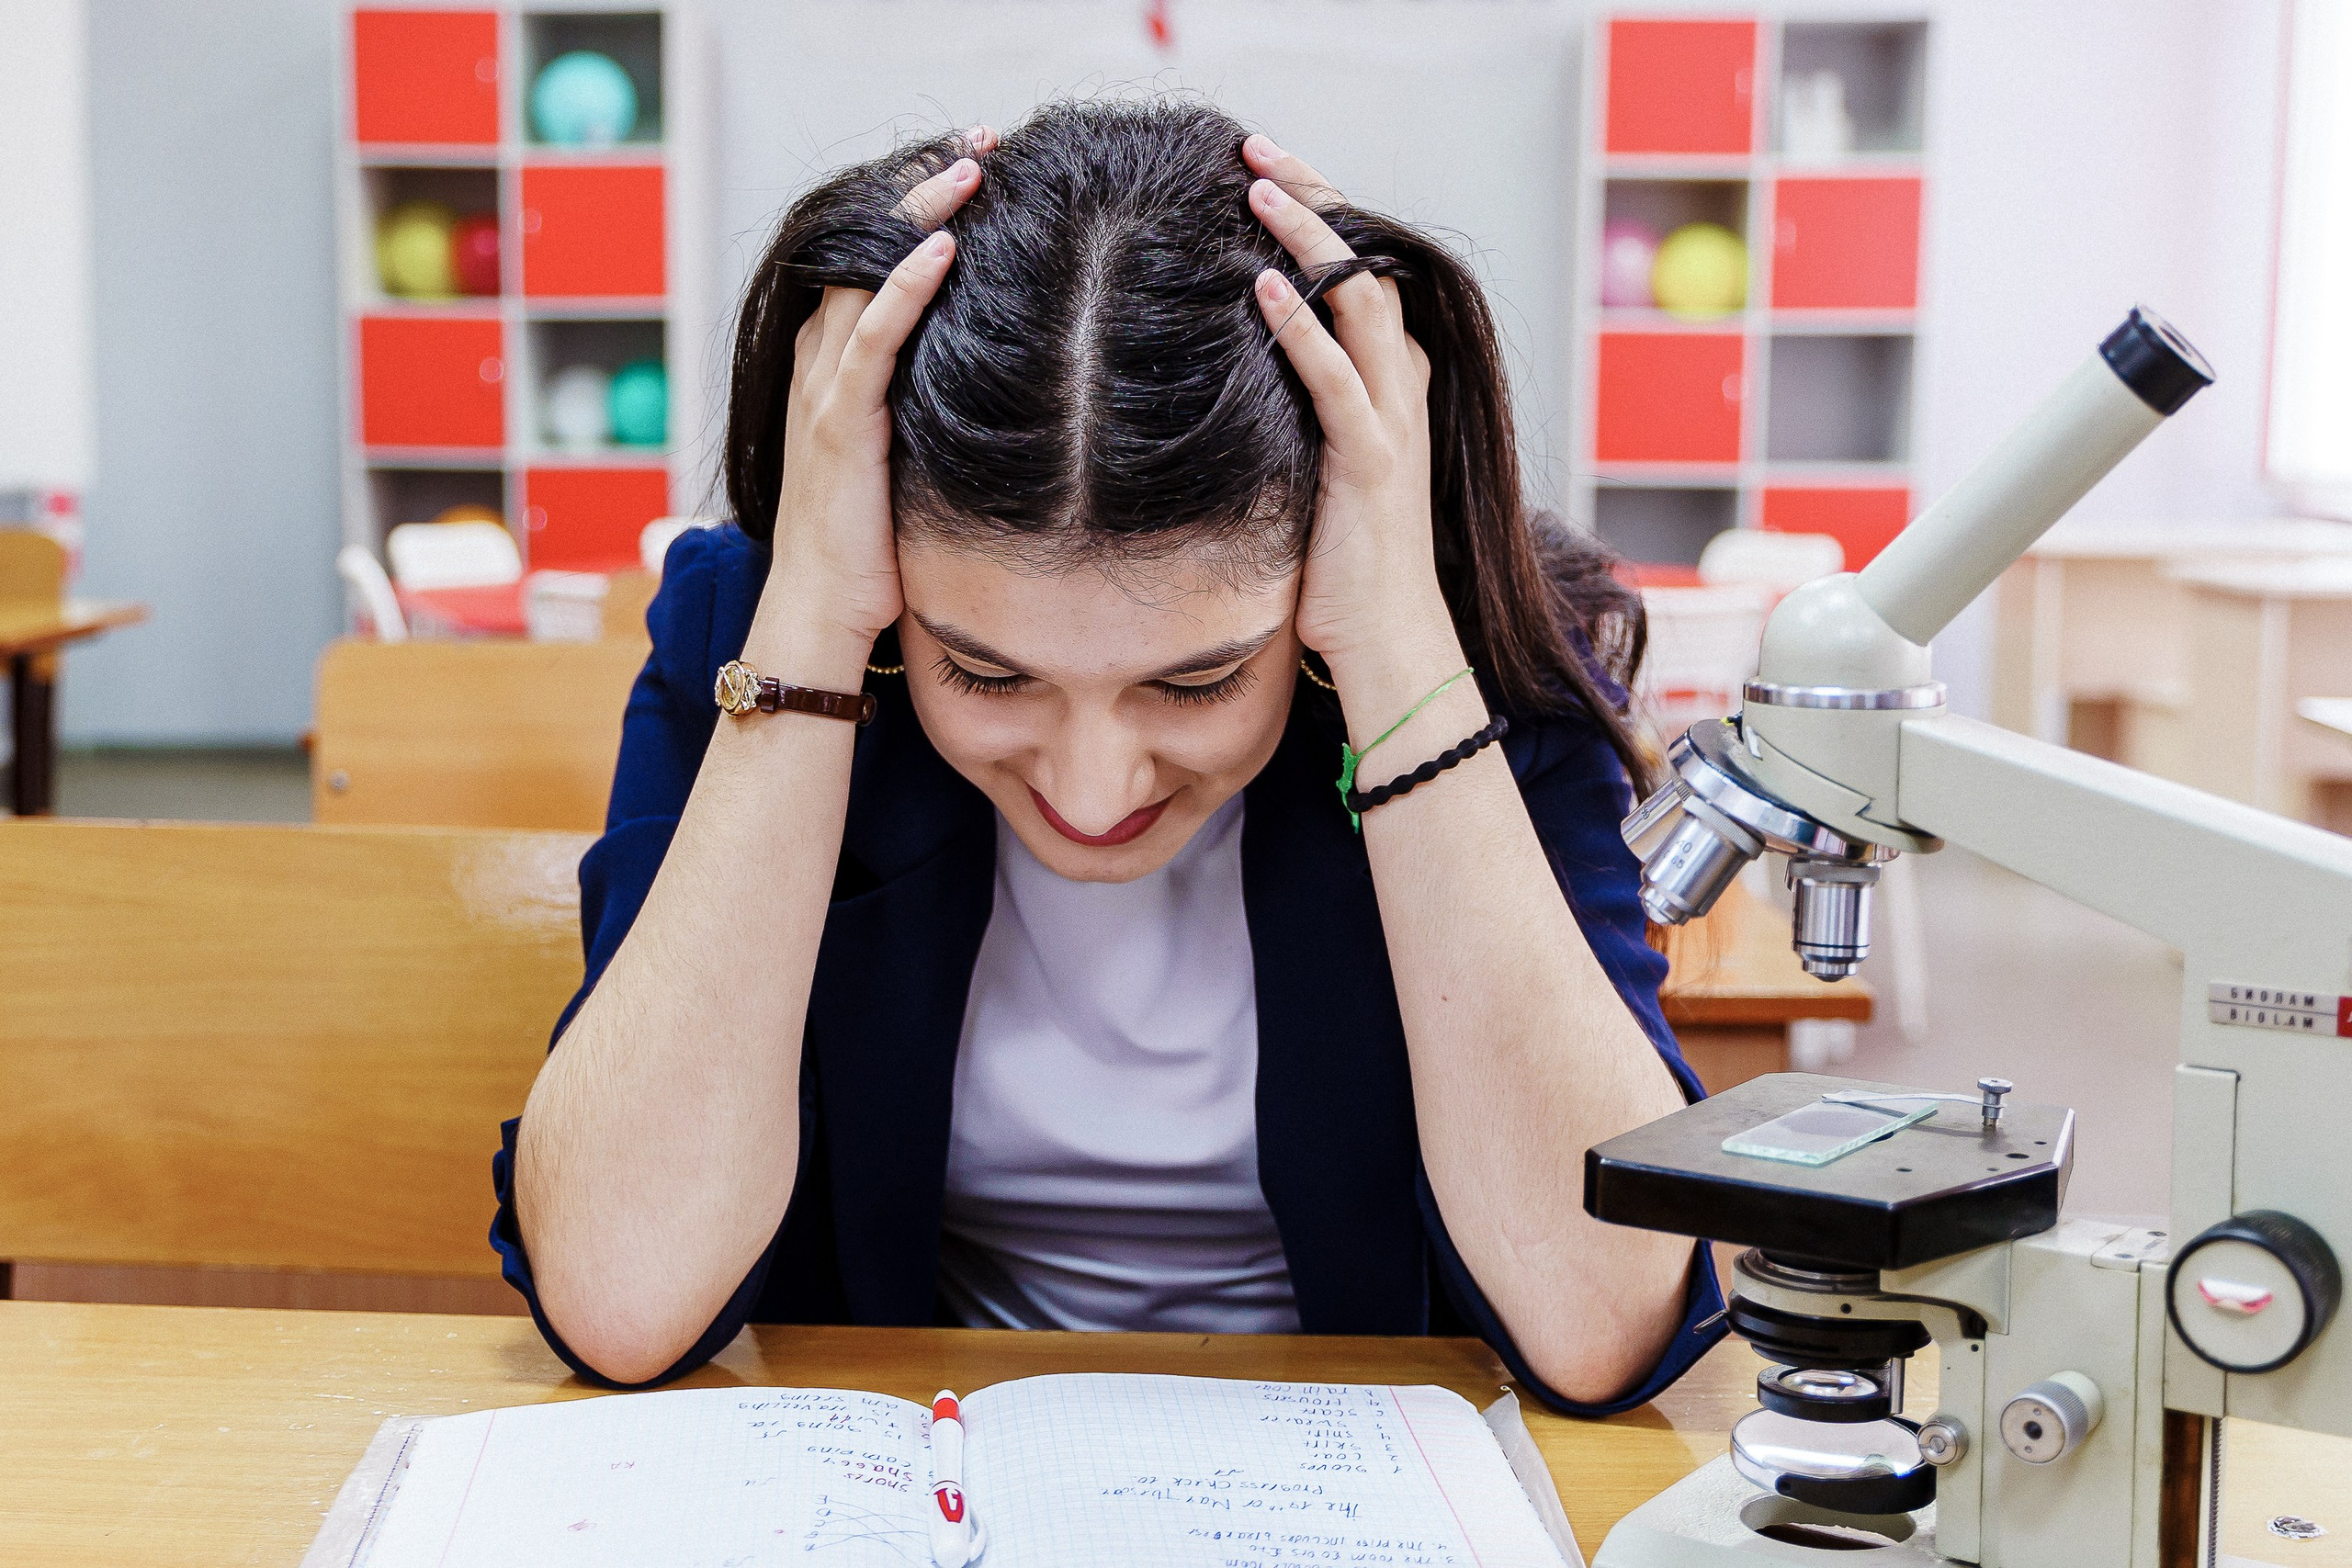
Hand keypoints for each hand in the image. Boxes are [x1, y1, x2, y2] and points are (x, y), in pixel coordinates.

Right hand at [751, 130, 996, 663]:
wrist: (820, 616)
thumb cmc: (868, 552)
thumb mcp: (904, 463)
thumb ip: (931, 413)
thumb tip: (1002, 386)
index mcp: (831, 369)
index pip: (867, 260)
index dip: (914, 208)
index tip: (973, 167)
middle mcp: (819, 366)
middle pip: (863, 245)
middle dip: (920, 187)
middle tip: (982, 142)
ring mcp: (825, 392)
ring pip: (864, 272)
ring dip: (918, 213)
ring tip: (973, 165)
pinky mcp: (841, 425)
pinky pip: (873, 337)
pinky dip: (904, 285)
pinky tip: (944, 246)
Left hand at [1242, 136, 1452, 673]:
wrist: (1388, 643)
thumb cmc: (1343, 565)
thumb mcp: (1314, 468)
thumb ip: (1289, 410)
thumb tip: (1220, 365)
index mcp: (1393, 382)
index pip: (1362, 269)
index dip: (1320, 210)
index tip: (1262, 166)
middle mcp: (1403, 387)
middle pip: (1366, 261)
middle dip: (1313, 197)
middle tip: (1253, 149)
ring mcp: (1393, 421)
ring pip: (1361, 300)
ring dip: (1311, 237)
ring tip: (1258, 189)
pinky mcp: (1371, 463)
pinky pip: (1337, 379)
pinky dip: (1304, 326)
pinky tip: (1266, 284)